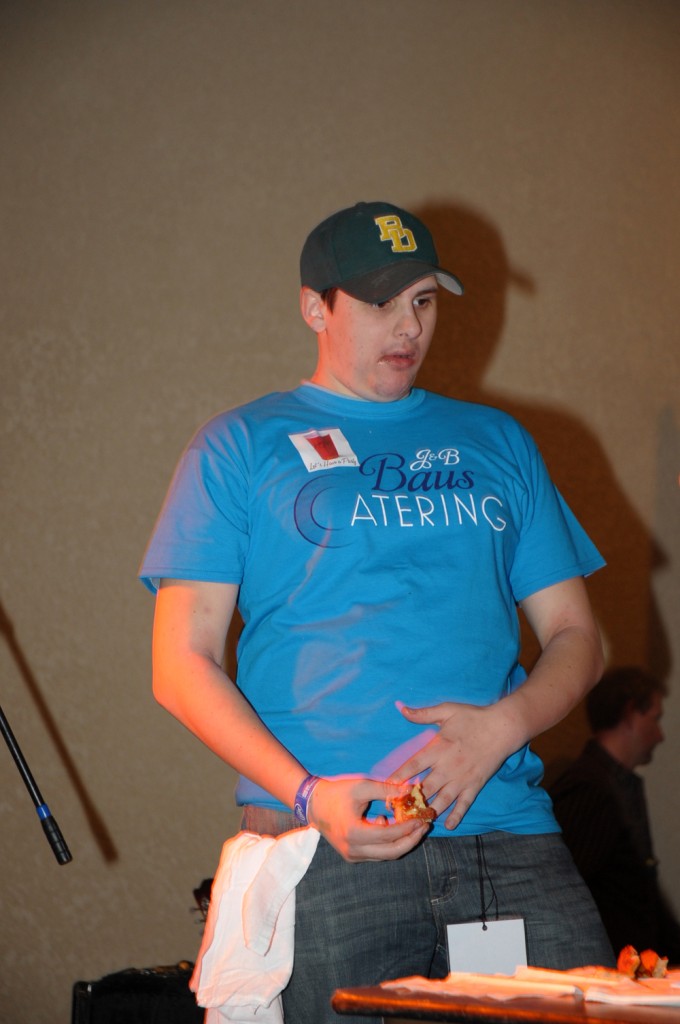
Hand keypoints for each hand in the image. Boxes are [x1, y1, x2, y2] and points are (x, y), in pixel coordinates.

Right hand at [307, 776, 429, 862]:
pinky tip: (393, 826)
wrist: (313, 804)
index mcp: (353, 833)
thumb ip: (386, 790)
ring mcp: (352, 856)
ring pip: (386, 855)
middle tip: (424, 826)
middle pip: (391, 852)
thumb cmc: (336, 792)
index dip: (408, 828)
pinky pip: (377, 853)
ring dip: (402, 842)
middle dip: (411, 839)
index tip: (422, 818)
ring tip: (415, 826)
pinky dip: (389, 843)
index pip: (389, 835)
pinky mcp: (352, 856)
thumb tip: (411, 790)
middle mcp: (353, 850)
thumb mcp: (362, 787)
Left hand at [389, 702, 517, 830]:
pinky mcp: (475, 785)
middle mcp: (448, 767)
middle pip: (425, 788)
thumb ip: (423, 714)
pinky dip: (456, 816)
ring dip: (428, 811)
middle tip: (397, 810)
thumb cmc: (473, 717)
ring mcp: (462, 779)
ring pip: (442, 800)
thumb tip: (401, 708)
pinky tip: (447, 825)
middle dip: (410, 800)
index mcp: (439, 748)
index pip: (414, 765)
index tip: (387, 787)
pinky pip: (464, 804)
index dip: (400, 777)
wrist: (502, 728)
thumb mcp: (447, 710)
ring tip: (416, 822)